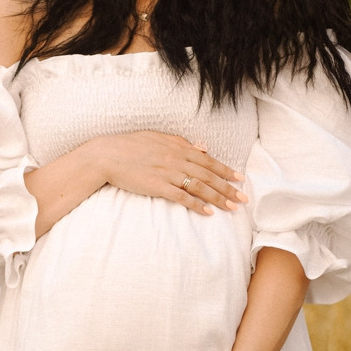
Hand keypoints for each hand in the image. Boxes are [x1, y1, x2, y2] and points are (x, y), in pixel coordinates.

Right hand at [88, 131, 246, 213]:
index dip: (225, 170)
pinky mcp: (158, 186)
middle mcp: (177, 159)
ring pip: (199, 187)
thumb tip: (202, 148)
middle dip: (228, 187)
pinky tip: (207, 212)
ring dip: (217, 198)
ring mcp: (168, 173)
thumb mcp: (158, 138)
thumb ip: (181, 143)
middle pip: (208, 175)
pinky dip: (196, 204)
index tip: (239, 179)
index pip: (208, 160)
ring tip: (231, 207)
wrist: (107, 155)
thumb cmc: (130, 145)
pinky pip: (182, 197)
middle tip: (243, 198)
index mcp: (178, 147)